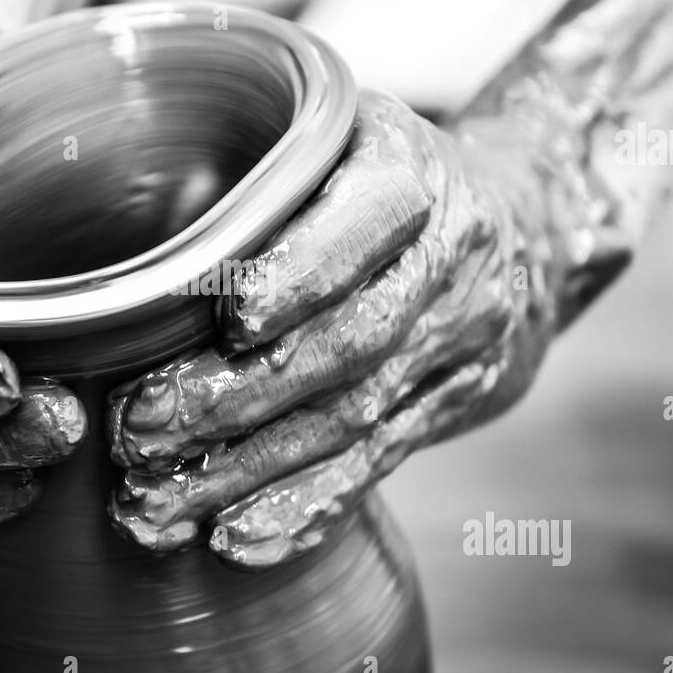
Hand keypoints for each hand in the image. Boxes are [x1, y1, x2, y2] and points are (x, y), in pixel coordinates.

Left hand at [108, 88, 571, 567]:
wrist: (532, 223)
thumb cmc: (390, 172)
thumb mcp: (345, 133)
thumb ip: (273, 177)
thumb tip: (147, 248)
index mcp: (413, 171)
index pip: (361, 229)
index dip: (299, 277)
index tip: (229, 323)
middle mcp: (450, 259)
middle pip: (346, 341)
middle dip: (235, 397)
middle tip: (139, 433)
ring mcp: (461, 340)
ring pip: (352, 415)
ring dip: (250, 469)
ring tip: (159, 502)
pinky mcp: (453, 404)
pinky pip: (379, 460)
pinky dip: (307, 506)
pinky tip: (239, 539)